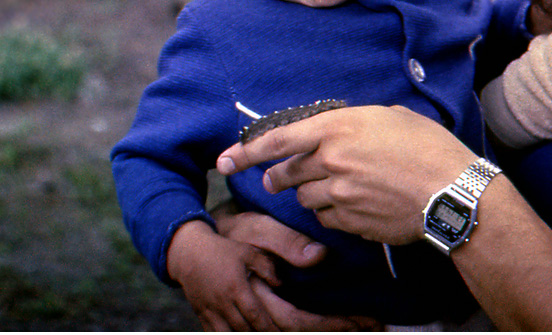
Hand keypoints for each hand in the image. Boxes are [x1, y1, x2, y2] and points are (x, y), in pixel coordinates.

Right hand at [166, 220, 279, 330]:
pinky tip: (234, 333)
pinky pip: (212, 333)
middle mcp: (222, 302)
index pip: (255, 315)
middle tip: (271, 334)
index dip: (268, 327)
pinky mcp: (201, 313)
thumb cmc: (221, 250)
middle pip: (243, 328)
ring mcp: (210, 310)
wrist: (189, 253)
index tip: (278, 332)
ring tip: (252, 333)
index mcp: (236, 287)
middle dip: (258, 334)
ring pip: (227, 334)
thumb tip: (279, 283)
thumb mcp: (246, 252)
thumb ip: (265, 267)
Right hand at [212, 210, 380, 330]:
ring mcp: (230, 326)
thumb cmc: (223, 234)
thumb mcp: (255, 229)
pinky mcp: (223, 328)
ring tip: (349, 327)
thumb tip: (319, 257)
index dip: (332, 324)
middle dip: (331, 330)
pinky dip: (282, 334)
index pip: (298, 319)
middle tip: (369, 326)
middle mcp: (241, 317)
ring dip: (312, 334)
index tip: (364, 322)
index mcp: (249, 294)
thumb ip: (285, 244)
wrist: (182, 248)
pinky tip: (310, 327)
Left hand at [217, 105, 475, 244]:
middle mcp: (331, 159)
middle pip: (285, 173)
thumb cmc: (429, 147)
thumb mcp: (392, 117)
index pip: (278, 138)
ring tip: (334, 189)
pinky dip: (332, 214)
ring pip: (304, 199)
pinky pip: (326, 219)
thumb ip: (357, 122)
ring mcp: (339, 193)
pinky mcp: (350, 220)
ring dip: (310, 195)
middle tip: (277, 178)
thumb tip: (343, 130)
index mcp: (338, 127)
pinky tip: (354, 206)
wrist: (452, 191)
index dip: (246, 150)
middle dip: (278, 177)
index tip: (224, 159)